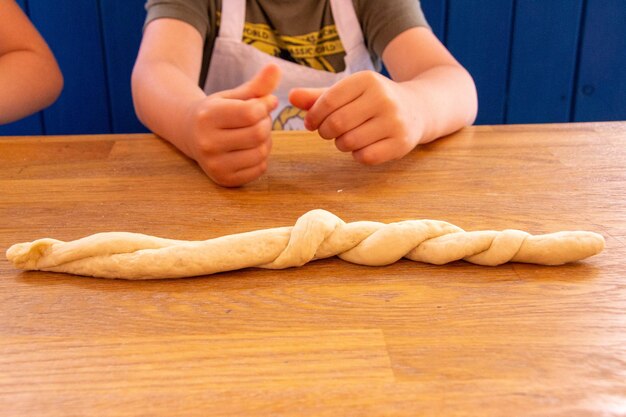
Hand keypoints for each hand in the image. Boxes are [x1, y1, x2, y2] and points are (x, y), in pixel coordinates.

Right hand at [183, 64, 280, 186]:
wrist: (190, 133)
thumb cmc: (217, 112)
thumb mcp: (233, 95)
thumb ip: (257, 84)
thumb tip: (276, 67)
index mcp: (207, 116)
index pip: (252, 113)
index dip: (265, 106)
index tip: (263, 103)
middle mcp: (207, 143)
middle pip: (258, 134)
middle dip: (266, 124)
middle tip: (259, 120)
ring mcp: (214, 164)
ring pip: (261, 153)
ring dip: (266, 141)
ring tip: (255, 133)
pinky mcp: (223, 179)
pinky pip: (259, 169)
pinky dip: (261, 158)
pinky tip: (250, 149)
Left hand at [289, 71, 424, 164]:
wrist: (418, 108)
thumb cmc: (373, 100)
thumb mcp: (349, 92)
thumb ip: (319, 96)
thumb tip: (290, 96)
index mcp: (366, 80)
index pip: (328, 101)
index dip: (313, 116)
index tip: (312, 123)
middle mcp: (383, 98)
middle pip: (336, 124)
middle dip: (326, 132)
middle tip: (329, 132)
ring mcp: (394, 121)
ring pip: (349, 142)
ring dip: (341, 144)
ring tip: (348, 137)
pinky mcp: (401, 143)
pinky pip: (365, 157)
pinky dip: (358, 155)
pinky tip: (363, 146)